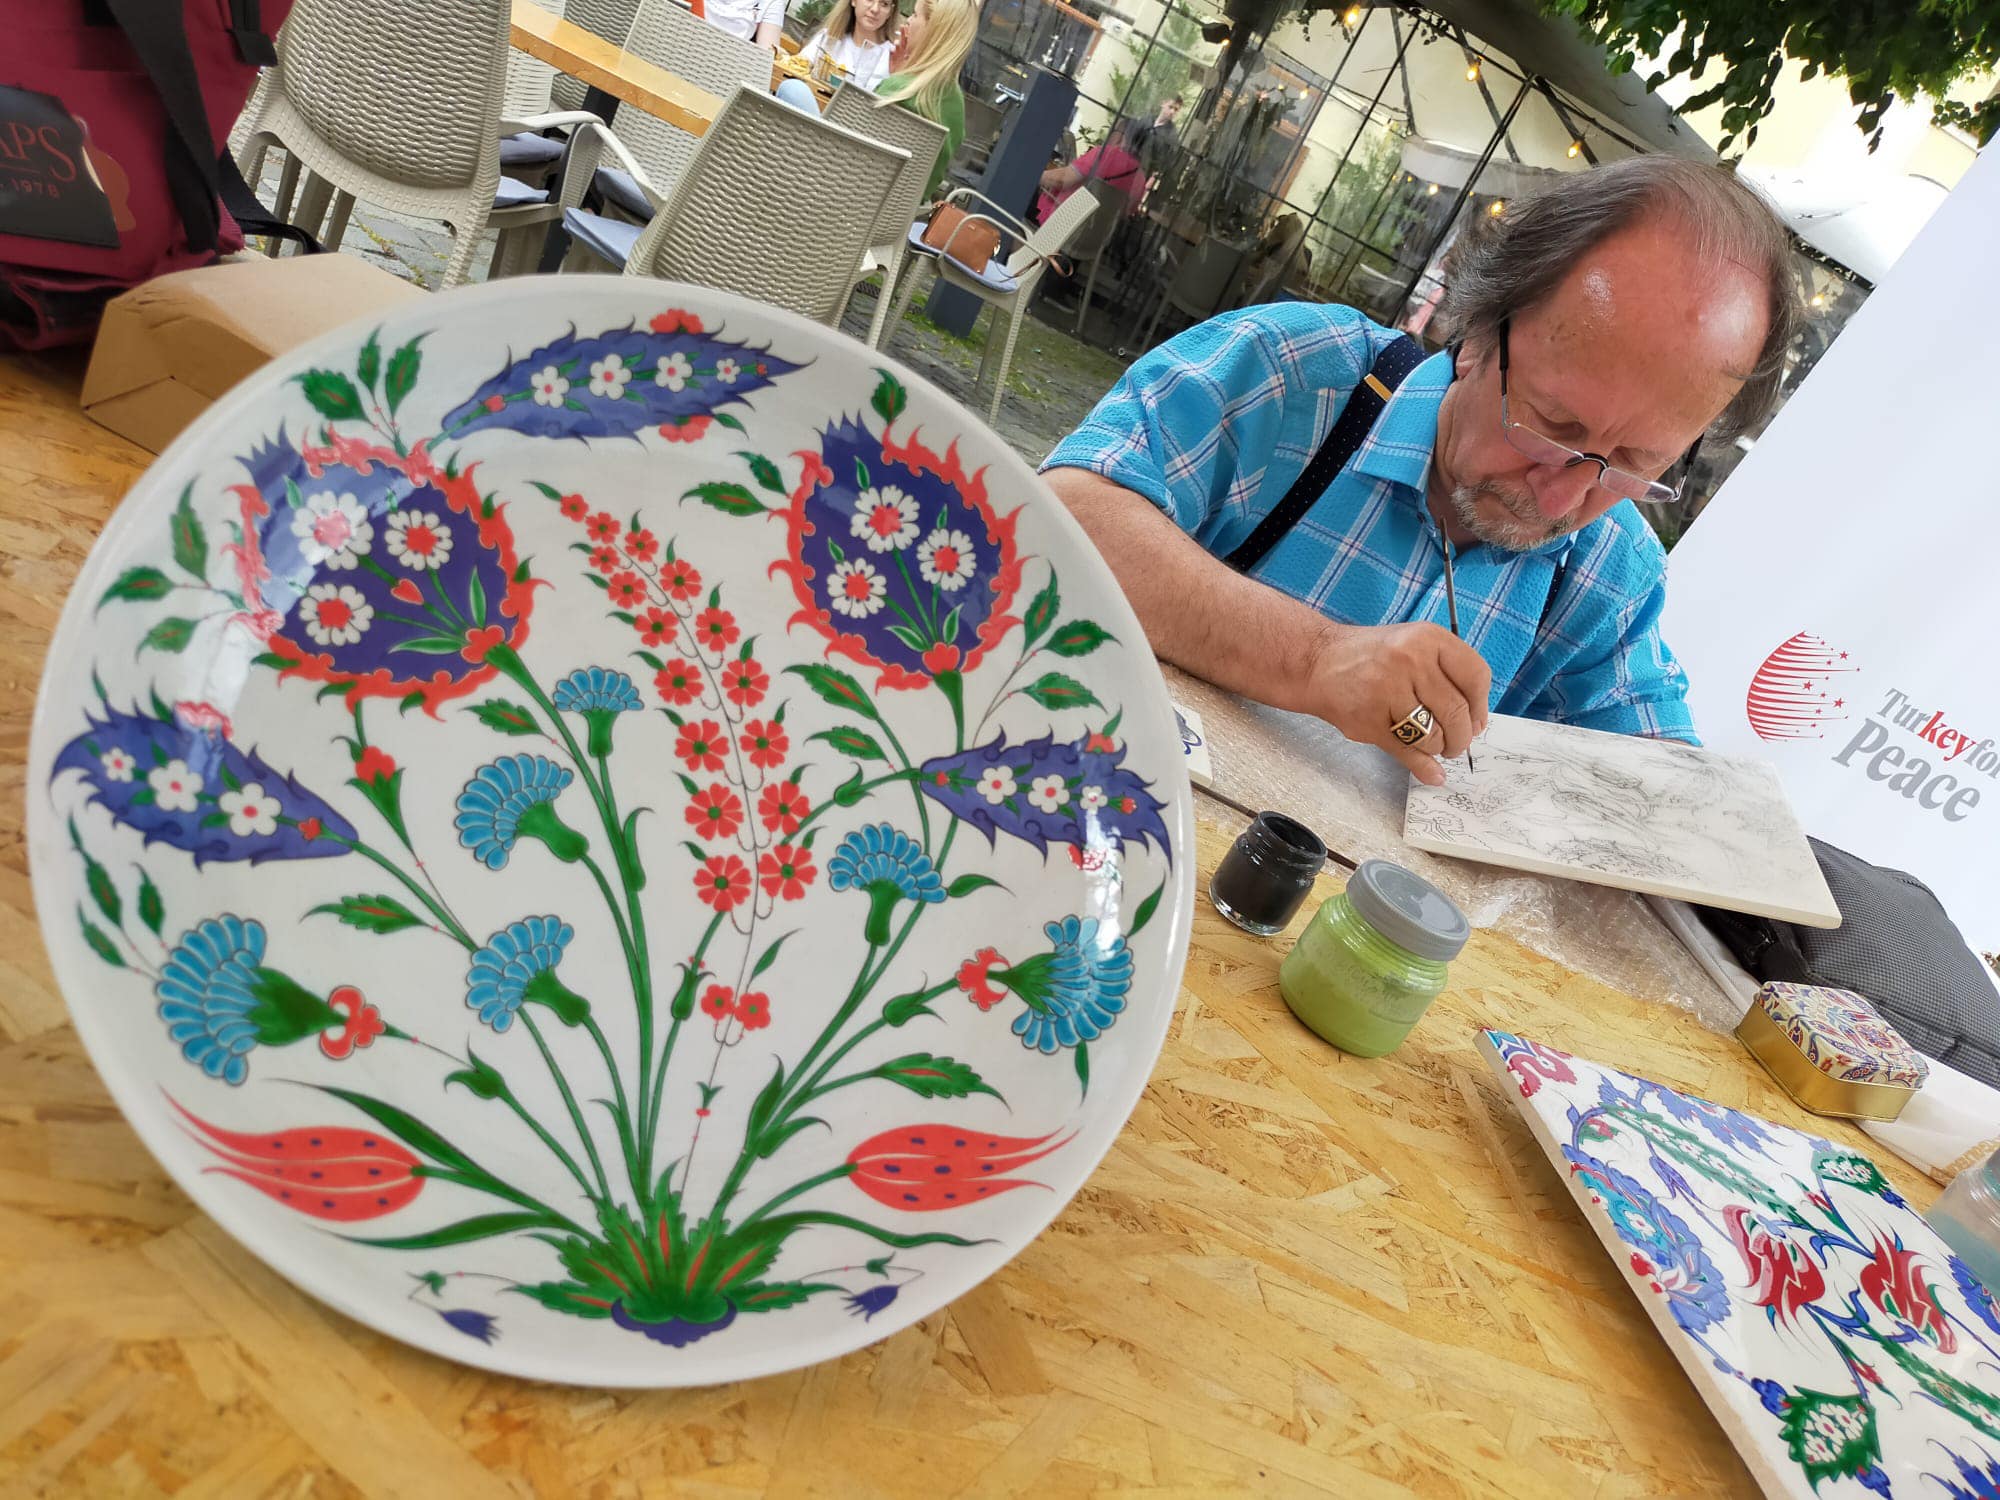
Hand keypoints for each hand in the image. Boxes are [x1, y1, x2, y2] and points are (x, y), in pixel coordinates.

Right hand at [1303, 622, 1490, 785]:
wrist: (1317, 662)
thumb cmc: (1372, 657)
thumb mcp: (1414, 645)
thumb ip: (1447, 675)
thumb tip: (1476, 724)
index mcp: (1428, 638)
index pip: (1476, 677)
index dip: (1480, 707)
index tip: (1476, 722)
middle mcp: (1410, 660)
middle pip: (1457, 712)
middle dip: (1462, 737)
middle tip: (1456, 744)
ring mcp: (1388, 690)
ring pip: (1434, 735)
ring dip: (1438, 749)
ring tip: (1430, 744)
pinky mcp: (1370, 720)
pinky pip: (1408, 752)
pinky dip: (1424, 768)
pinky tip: (1432, 773)